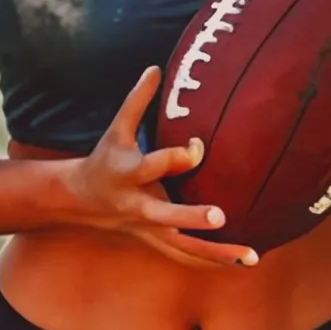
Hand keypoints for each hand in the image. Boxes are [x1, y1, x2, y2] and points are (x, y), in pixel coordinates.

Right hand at [61, 67, 259, 269]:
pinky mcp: (156, 241)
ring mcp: (148, 228)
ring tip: (251, 256)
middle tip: (221, 216)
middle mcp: (139, 205)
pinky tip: (242, 262)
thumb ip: (137, 100)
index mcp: (129, 173)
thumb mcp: (116, 128)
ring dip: (216, 253)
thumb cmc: (105, 158)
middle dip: (192, 217)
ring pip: (183, 246)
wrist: (79, 200)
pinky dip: (212, 260)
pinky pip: (186, 255)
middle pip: (167, 215)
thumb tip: (156, 67)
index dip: (180, 155)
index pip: (157, 165)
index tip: (200, 146)